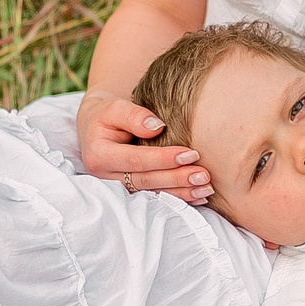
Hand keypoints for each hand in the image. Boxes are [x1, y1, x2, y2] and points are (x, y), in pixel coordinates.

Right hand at [74, 91, 211, 203]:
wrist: (97, 127)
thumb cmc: (107, 114)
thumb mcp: (114, 108)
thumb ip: (133, 116)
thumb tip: (157, 127)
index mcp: (99, 156)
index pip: (136, 160)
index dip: (163, 159)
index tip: (190, 154)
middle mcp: (107, 177)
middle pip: (147, 180)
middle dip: (177, 179)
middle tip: (203, 175)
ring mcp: (119, 187)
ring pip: (153, 193)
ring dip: (182, 193)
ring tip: (206, 188)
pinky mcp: (131, 191)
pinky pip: (156, 197)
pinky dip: (179, 197)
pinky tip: (199, 197)